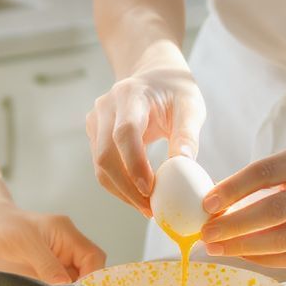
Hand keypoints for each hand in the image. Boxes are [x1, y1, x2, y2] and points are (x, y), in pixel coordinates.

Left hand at [0, 201, 105, 283]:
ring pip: (75, 284)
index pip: (93, 257)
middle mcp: (66, 250)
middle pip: (89, 273)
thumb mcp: (25, 242)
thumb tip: (66, 283)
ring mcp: (56, 264)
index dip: (93, 277)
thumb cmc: (4, 226)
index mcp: (67, 235)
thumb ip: (46, 263)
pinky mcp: (46, 275)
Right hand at [86, 65, 205, 215]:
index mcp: (130, 95)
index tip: (151, 189)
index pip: (124, 132)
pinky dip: (119, 185)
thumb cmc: (175, 91)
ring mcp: (95, 121)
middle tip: (152, 209)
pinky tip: (139, 196)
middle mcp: (105, 107)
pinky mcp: (94, 135)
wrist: (154, 76)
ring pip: (99, 166)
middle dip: (127, 187)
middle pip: (105, 155)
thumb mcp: (191, 107)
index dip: (134, 163)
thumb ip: (187, 135)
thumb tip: (184, 166)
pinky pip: (102, 166)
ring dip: (122, 191)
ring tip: (148, 208)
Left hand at [198, 145, 285, 266]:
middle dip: (232, 225)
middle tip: (205, 233)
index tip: (206, 203)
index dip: (232, 189)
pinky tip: (240, 254)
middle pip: (271, 211)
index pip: (263, 174)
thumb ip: (260, 179)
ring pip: (280, 240)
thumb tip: (213, 202)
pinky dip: (261, 258)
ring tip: (215, 247)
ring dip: (242, 247)